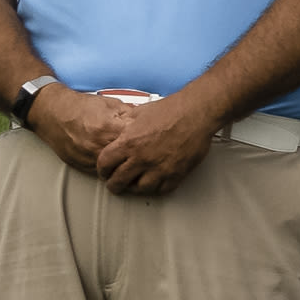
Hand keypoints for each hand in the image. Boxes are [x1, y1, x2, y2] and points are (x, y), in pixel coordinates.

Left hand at [77, 89, 215, 197]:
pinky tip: (155, 182)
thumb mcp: (139, 112)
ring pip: (140, 189)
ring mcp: (159, 168)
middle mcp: (141, 158)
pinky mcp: (176, 174)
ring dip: (135, 187)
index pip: (105, 164)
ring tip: (135, 184)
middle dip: (114, 184)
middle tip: (116, 184)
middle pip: (118, 181)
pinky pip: (162, 189)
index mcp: (129, 143)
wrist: (196, 112)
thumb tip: (119, 128)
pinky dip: (157, 188)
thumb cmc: (172, 109)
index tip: (105, 172)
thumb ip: (126, 125)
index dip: (102, 170)